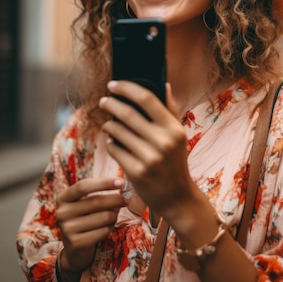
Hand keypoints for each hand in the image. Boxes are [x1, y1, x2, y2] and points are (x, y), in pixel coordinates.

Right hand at [56, 177, 123, 272]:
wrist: (75, 248)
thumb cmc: (84, 218)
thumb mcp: (85, 203)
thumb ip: (98, 192)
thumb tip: (121, 185)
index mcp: (63, 198)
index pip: (83, 186)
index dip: (103, 183)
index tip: (121, 182)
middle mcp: (62, 212)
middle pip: (96, 201)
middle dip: (116, 199)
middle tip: (126, 200)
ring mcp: (67, 229)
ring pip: (103, 217)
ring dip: (114, 215)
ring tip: (113, 216)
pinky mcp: (76, 243)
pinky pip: (103, 231)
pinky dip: (110, 228)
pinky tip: (107, 227)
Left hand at [99, 81, 198, 222]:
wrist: (177, 197)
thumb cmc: (175, 161)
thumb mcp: (178, 135)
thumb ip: (170, 109)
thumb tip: (164, 84)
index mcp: (174, 128)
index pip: (147, 99)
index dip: (127, 88)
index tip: (113, 84)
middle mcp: (163, 141)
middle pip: (127, 113)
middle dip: (111, 104)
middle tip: (103, 101)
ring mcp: (150, 157)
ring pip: (117, 131)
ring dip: (108, 125)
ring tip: (108, 124)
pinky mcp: (136, 172)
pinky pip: (114, 149)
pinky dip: (111, 144)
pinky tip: (113, 143)